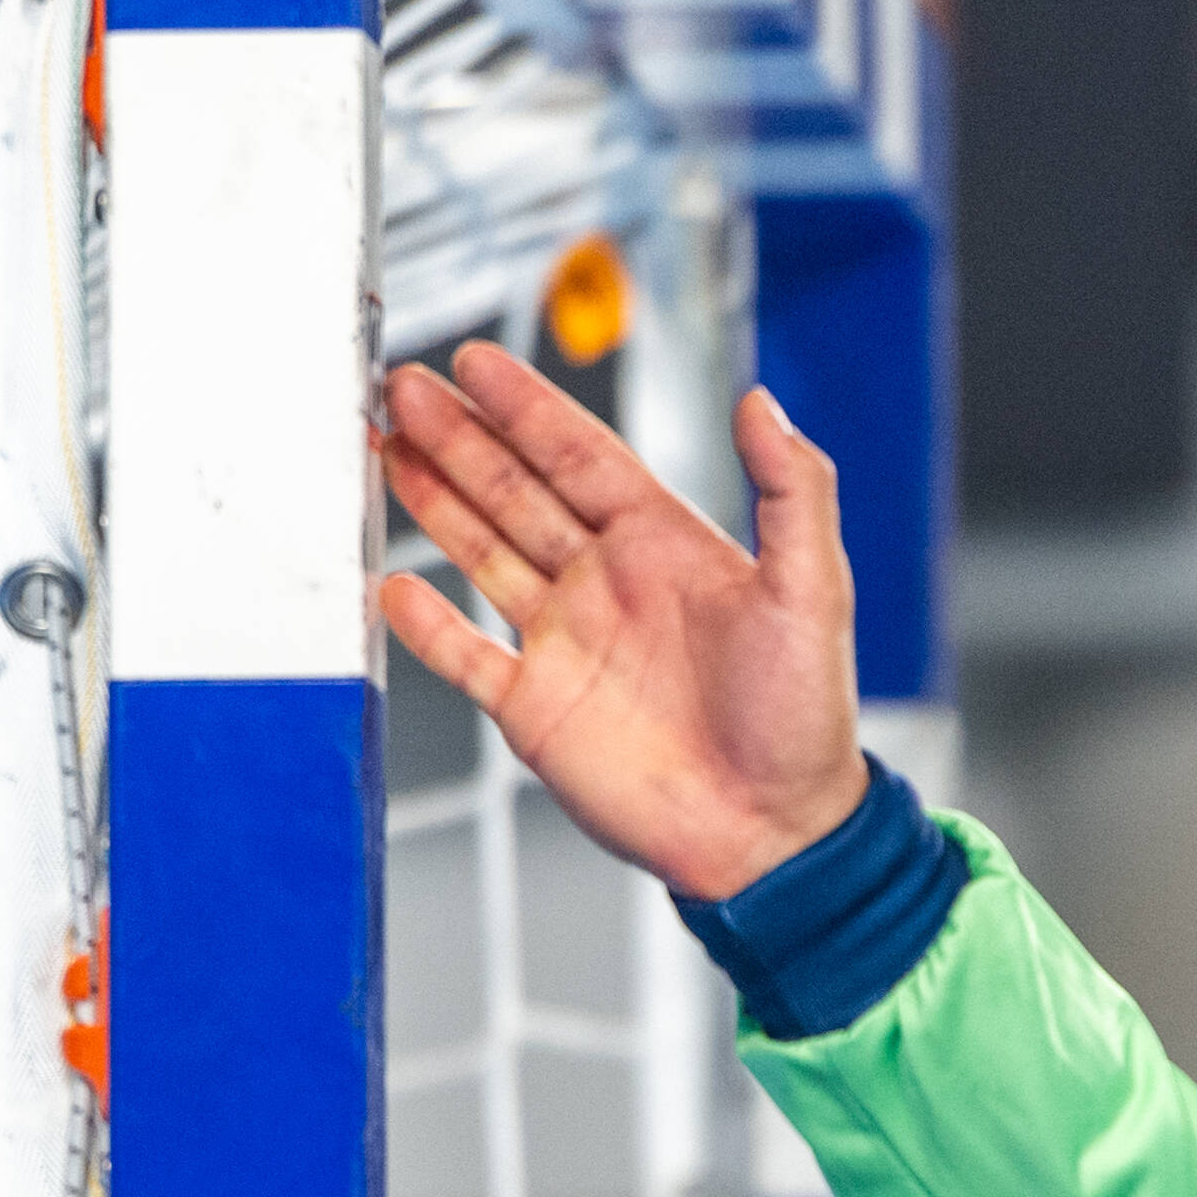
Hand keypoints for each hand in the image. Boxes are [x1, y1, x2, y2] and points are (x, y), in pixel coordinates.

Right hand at [373, 344, 868, 899]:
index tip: (472, 362)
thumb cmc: (804, 719)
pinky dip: (425, 623)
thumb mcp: (813, 590)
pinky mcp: (536, 708)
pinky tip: (389, 582)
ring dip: (432, 500)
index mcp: (665, 546)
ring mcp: (566, 644)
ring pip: (481, 552)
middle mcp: (606, 585)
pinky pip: (464, 655)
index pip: (580, 456)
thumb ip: (793, 488)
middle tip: (400, 386)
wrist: (774, 833)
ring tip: (383, 444)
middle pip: (515, 491)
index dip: (525, 407)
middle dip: (458, 437)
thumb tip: (765, 401)